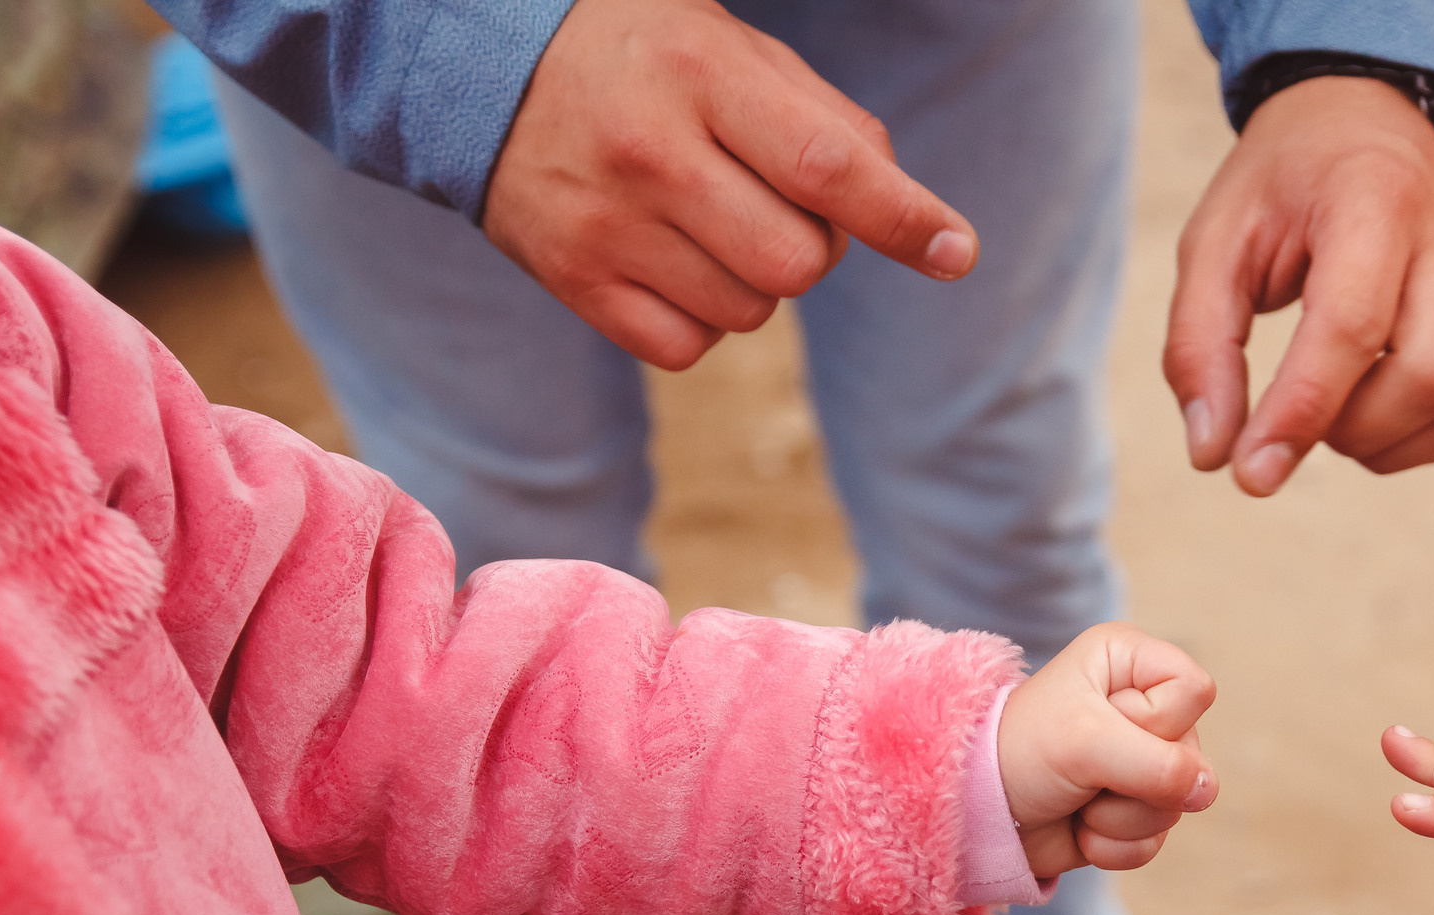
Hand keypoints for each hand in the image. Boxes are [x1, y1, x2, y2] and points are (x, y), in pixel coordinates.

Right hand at [483, 0, 979, 369]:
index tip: (955, 252)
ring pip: (749, 313)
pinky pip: (688, 348)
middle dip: (814, 248)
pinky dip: (701, 320)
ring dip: (755, 283)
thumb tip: (908, 213)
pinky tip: (671, 261)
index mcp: (700, 71)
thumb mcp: (730, 47)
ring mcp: (607, 223)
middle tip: (776, 205)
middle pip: (797, 263)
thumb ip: (823, 118)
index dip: (902, 217)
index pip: (826, 164)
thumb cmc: (642, 55)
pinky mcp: (573, 281)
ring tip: (708, 221)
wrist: (478, 68)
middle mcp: (651, 151)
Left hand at [1000, 624, 1218, 879]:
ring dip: (1119, 816)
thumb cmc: (1022, 752)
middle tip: (1082, 768)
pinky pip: (1157, 841)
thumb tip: (1207, 792)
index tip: (1102, 721)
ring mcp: (1143, 762)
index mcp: (1132, 662)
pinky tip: (1080, 827)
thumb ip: (1159, 764)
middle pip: (1193, 757)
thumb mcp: (1087, 742)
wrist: (977, 812)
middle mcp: (1144, 706)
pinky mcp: (1133, 810)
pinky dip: (1114, 845)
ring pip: (1176, 806)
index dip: (1156, 720)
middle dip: (1135, 778)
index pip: (1196, 692)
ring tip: (1077, 797)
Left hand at [1165, 77, 1433, 496]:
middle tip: (1289, 411)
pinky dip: (1416, 443)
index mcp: (1373, 202)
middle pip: (1428, 378)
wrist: (1365, 121)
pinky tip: (1367, 415)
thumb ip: (1199, 345)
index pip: (1351, 326)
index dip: (1300, 411)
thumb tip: (1212, 455)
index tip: (1248, 472)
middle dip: (1346, 429)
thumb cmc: (1281, 186)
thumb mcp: (1215, 243)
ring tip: (1328, 409)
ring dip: (1383, 444)